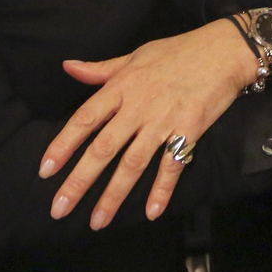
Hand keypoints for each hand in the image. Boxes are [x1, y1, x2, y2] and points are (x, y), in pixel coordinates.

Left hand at [41, 20, 257, 226]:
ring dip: (114, 194)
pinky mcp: (190, 129)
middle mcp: (139, 106)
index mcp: (122, 86)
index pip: (85, 119)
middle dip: (79, 181)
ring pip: (133, 162)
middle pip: (103, 148)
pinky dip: (162, 189)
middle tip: (59, 208)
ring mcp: (165, 120)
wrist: (225, 50)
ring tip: (98, 221)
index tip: (45, 171)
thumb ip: (101, 69)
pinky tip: (152, 212)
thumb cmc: (179, 51)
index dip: (63, 145)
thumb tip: (68, 67)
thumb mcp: (136, 55)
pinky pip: (173, 165)